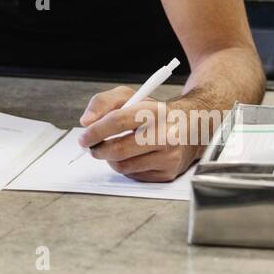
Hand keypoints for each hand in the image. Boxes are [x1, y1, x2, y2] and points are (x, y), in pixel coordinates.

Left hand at [76, 86, 200, 181]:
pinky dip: (125, 167)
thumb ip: (103, 102)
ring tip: (113, 149)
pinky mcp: (168, 173)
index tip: (84, 137)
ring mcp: (169, 156)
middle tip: (92, 147)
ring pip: (124, 166)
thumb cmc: (153, 113)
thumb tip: (87, 122)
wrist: (189, 127)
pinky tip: (131, 156)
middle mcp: (165, 134)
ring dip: (110, 159)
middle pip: (119, 149)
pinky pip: (134, 176)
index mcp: (154, 111)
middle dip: (98, 150)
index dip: (96, 131)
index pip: (118, 121)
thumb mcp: (130, 97)